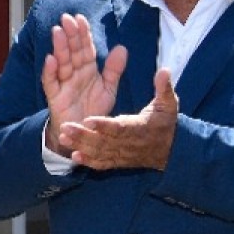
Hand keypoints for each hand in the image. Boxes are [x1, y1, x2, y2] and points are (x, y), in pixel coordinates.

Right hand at [42, 14, 127, 156]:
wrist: (84, 134)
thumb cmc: (94, 110)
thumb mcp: (109, 89)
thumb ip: (114, 70)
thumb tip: (122, 48)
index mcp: (88, 69)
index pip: (85, 48)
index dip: (83, 34)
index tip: (81, 19)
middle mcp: (74, 73)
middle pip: (72, 51)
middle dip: (69, 35)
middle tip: (67, 18)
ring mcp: (63, 83)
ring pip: (61, 62)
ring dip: (59, 47)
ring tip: (57, 32)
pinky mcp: (55, 96)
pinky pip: (51, 82)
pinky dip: (50, 71)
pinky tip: (51, 60)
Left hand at [59, 68, 178, 170]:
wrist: (171, 150)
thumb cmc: (166, 122)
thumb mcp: (169, 104)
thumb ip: (164, 88)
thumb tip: (164, 69)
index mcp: (140, 127)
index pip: (119, 127)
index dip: (103, 125)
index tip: (87, 119)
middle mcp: (129, 143)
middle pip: (103, 141)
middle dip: (83, 135)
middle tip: (64, 127)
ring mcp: (123, 154)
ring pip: (99, 152)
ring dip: (81, 146)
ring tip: (63, 137)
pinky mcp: (119, 161)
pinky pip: (103, 164)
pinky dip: (89, 161)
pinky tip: (74, 156)